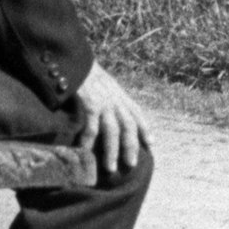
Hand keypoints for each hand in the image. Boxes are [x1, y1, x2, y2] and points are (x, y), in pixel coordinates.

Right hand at [73, 62, 150, 179]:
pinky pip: (91, 128)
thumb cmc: (89, 73)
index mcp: (121, 96)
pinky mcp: (90, 105)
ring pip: (112, 132)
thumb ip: (113, 97)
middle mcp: (116, 101)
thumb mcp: (107, 84)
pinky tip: (85, 152)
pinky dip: (88, 142)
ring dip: (112, 151)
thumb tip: (114, 112)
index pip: (137, 114)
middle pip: (128, 127)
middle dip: (131, 146)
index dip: (145, 129)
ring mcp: (104, 103)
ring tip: (111, 167)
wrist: (77, 61)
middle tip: (131, 164)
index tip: (151, 144)